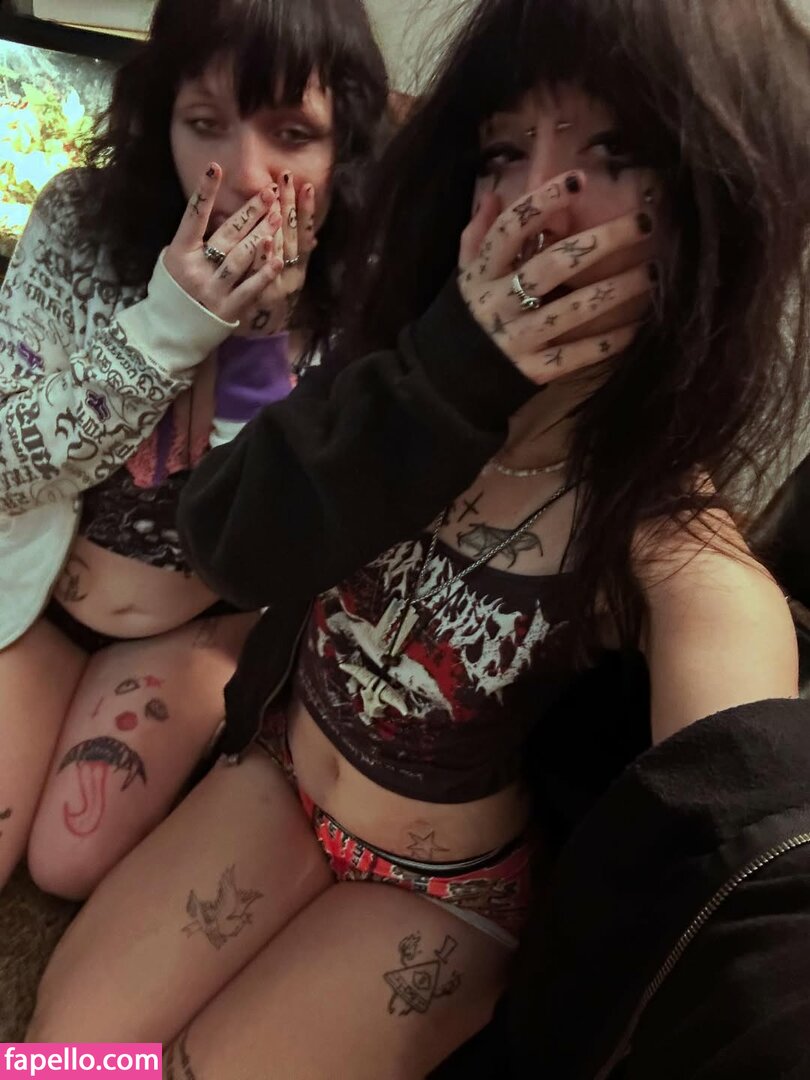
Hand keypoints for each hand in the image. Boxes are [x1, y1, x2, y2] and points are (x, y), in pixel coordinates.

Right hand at [162, 163, 284, 323]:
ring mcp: (213, 290)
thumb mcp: (172, 260)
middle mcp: (196, 269)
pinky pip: (250, 287)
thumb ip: (192, 240)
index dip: (205, 192)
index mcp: (179, 253)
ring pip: (242, 257)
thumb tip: (215, 212)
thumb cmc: (173, 290)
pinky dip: (265, 272)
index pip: (193, 216)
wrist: (170, 331)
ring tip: (278, 216)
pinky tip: (280, 257)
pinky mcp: (228, 308)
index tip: (216, 167)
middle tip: (269, 192)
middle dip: (250, 212)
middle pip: (227, 234)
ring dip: (262, 234)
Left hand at [237, 173, 317, 337]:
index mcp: (298, 269)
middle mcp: (290, 277)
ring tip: (273, 194)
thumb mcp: (283, 280)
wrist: (248, 334)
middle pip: (290, 237)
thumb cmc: (264, 303)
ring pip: (278, 252)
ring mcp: (273, 288)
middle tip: (286, 177)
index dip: (306, 211)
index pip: (302, 234)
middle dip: (288, 205)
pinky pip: (261, 277)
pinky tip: (265, 240)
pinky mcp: (255, 300)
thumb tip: (312, 237)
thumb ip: (294, 258)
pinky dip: (266, 259)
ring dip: (275, 223)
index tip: (306, 185)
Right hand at [457, 171, 655, 384]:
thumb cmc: (465, 317)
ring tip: (653, 273)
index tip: (577, 180)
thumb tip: (494, 194)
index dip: (541, 202)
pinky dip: (609, 342)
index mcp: (481, 274)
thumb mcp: (464, 274)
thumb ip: (478, 235)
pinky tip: (637, 326)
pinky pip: (577, 355)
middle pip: (553, 265)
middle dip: (601, 242)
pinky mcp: (533, 371)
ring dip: (617, 290)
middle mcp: (499, 303)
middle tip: (643, 224)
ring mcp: (518, 339)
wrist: (448, 380)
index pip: (510, 230)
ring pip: (573, 310)